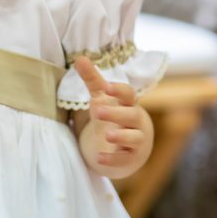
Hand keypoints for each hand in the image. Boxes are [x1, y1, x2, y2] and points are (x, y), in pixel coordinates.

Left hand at [73, 56, 152, 178]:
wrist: (128, 148)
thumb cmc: (114, 117)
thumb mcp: (102, 98)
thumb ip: (92, 79)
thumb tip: (80, 58)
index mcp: (128, 104)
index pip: (128, 94)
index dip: (119, 90)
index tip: (106, 87)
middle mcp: (135, 120)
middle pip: (132, 115)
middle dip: (116, 113)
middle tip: (98, 111)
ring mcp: (136, 140)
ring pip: (134, 137)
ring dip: (121, 136)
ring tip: (107, 135)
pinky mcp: (132, 157)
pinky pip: (125, 159)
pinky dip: (113, 159)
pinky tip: (99, 158)